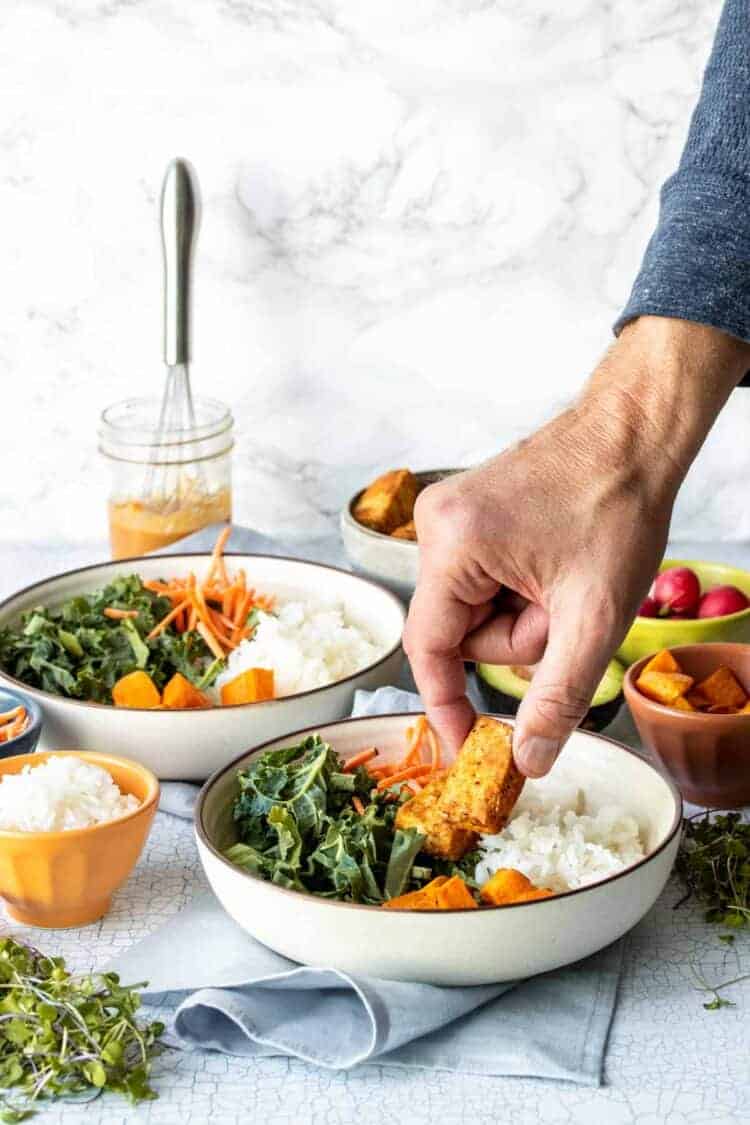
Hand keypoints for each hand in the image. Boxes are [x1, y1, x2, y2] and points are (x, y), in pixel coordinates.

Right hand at [404, 317, 748, 776]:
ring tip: (566, 581)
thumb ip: (557, 696)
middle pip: (459, 630)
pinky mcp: (467, 513)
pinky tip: (552, 565)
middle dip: (518, 637)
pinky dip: (518, 590)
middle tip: (567, 611)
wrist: (635, 435)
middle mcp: (436, 525)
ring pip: (474, 608)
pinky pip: (480, 579)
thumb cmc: (618, 510)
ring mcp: (449, 515)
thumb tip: (527, 762)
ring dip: (523, 614)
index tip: (471, 748)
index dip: (448, 705)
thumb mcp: (593, 617)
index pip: (429, 649)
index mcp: (454, 546)